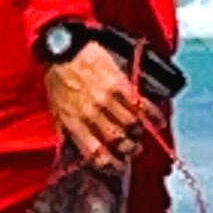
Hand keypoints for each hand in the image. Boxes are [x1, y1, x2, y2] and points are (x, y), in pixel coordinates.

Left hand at [44, 40, 146, 170]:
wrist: (63, 47)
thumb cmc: (57, 76)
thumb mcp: (54, 107)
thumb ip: (65, 129)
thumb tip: (70, 149)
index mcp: (73, 122)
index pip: (95, 154)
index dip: (110, 164)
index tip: (118, 165)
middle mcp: (91, 114)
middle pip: (119, 142)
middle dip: (129, 149)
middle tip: (132, 148)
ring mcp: (106, 99)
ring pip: (132, 126)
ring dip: (140, 133)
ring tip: (140, 133)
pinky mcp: (119, 84)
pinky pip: (141, 105)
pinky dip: (153, 115)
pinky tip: (157, 120)